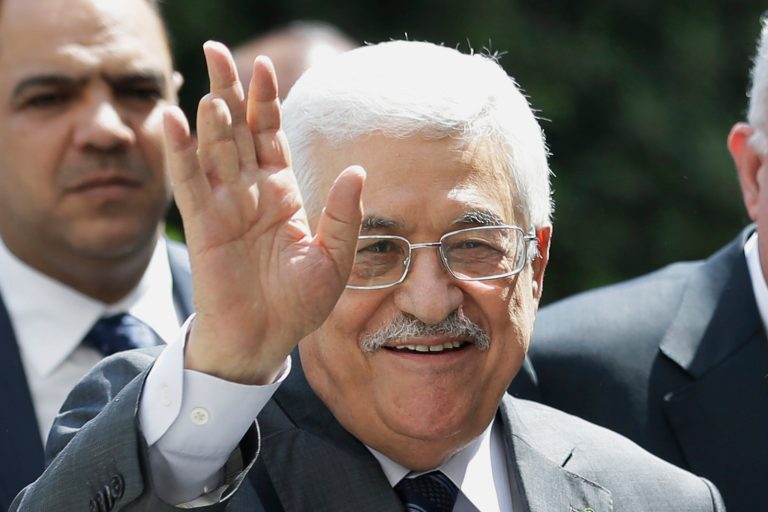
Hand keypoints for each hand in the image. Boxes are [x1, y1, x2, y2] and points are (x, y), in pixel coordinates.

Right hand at [163, 41, 363, 383]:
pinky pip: (190, 184)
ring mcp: (224, 207)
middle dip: (228, 90)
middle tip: (216, 49)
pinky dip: (180, 152)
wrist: (265, 340)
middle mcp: (249, 192)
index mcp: (280, 193)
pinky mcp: (204, 227)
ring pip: (213, 150)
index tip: (265, 65)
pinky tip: (173, 119)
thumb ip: (343, 215)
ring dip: (209, 115)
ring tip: (209, 80)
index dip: (266, 100)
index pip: (270, 135)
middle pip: (236, 130)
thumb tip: (357, 170)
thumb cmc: (298, 303)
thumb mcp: (334, 258)